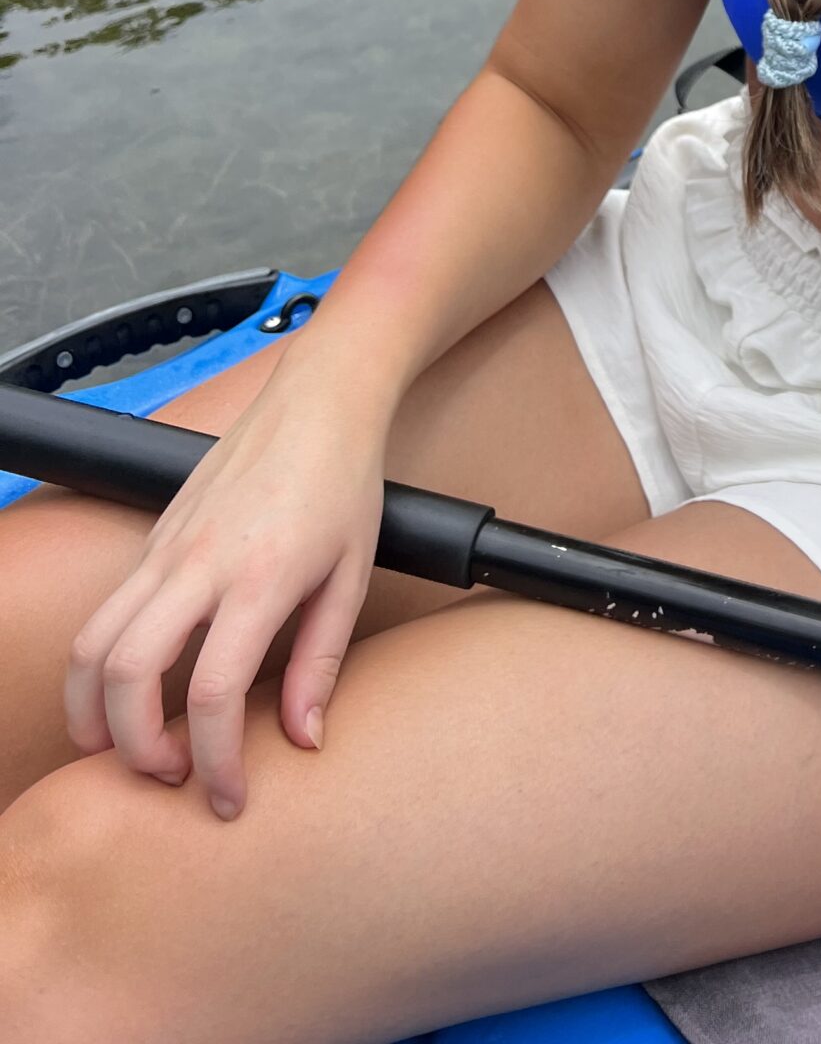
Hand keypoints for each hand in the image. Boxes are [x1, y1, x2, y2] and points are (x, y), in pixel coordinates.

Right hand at [64, 360, 388, 819]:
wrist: (318, 401)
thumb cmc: (344, 483)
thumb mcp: (351, 576)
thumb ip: (322, 662)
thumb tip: (303, 739)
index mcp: (260, 578)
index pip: (213, 693)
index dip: (216, 762)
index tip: (230, 798)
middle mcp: (199, 564)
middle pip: (126, 674)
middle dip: (132, 746)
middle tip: (170, 776)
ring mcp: (167, 548)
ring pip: (92, 642)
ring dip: (91, 710)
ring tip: (122, 749)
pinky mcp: (154, 538)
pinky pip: (106, 611)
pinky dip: (101, 665)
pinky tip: (132, 691)